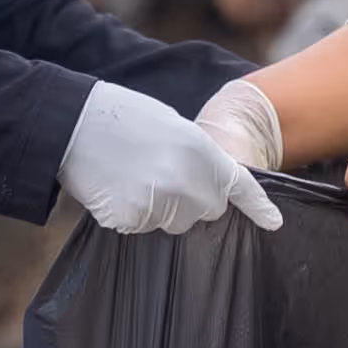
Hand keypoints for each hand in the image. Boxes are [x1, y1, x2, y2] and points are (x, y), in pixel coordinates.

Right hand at [60, 83, 285, 235]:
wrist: (73, 124)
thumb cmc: (124, 119)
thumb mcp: (173, 127)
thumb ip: (197, 158)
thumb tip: (207, 189)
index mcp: (200, 151)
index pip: (238, 185)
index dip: (258, 207)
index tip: (274, 223)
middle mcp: (186, 181)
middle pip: (207, 211)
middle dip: (194, 200)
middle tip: (164, 175)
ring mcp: (159, 204)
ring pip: (175, 222)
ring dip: (163, 209)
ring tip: (135, 178)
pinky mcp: (132, 220)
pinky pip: (144, 228)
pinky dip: (134, 214)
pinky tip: (118, 189)